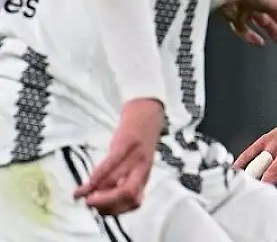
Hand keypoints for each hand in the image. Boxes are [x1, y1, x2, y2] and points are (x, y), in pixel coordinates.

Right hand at [74, 98, 163, 214]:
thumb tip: (100, 196)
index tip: (101, 211)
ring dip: (98, 193)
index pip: (135, 201)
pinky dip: (97, 176)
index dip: (117, 210)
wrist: (147, 112)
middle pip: (128, 194)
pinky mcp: (126, 142)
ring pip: (117, 181)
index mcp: (144, 175)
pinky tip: (87, 183)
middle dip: (107, 204)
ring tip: (83, 196)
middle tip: (90, 205)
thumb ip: (122, 178)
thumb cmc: (138, 141)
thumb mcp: (134, 162)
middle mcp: (142, 168)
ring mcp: (136, 156)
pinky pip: (111, 163)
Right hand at [235, 121, 276, 197]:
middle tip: (259, 200)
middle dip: (264, 189)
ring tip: (246, 189)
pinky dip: (241, 164)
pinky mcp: (265, 139)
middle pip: (271, 174)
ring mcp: (275, 144)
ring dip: (251, 178)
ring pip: (258, 164)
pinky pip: (249, 152)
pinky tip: (238, 174)